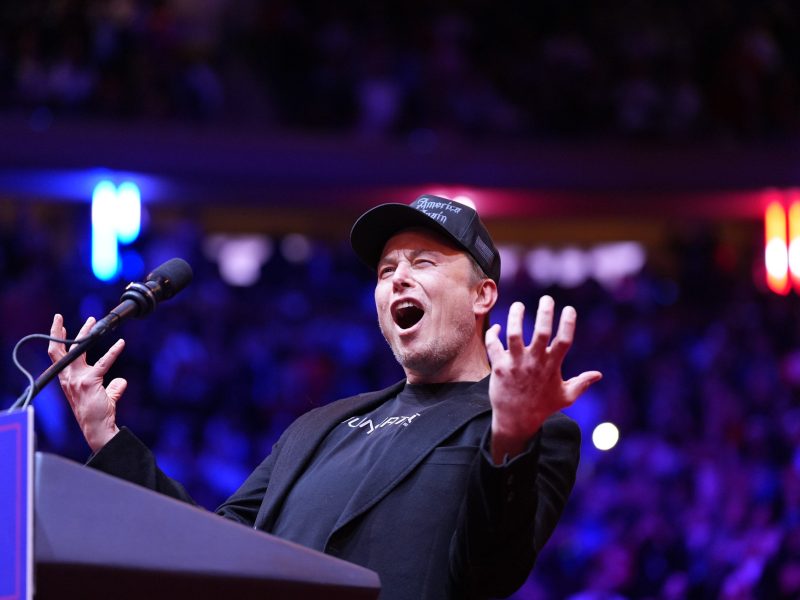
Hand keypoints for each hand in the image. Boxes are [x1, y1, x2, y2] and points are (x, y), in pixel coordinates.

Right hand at [47, 314, 126, 451]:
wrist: (97, 428)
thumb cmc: (98, 413)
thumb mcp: (103, 396)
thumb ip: (112, 387)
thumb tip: (121, 381)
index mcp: (67, 380)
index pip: (57, 356)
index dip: (56, 341)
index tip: (58, 327)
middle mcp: (69, 378)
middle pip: (60, 350)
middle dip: (58, 332)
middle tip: (59, 317)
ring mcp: (77, 379)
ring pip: (79, 350)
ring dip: (86, 334)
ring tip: (93, 321)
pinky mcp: (90, 381)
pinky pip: (103, 362)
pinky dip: (113, 351)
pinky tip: (120, 343)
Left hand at [485, 296, 601, 462]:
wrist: (516, 421)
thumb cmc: (542, 407)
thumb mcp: (565, 397)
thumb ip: (581, 383)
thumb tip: (599, 375)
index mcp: (552, 366)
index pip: (564, 340)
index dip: (568, 323)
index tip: (569, 308)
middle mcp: (534, 362)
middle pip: (540, 331)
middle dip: (544, 312)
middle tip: (546, 299)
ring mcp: (516, 364)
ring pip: (514, 334)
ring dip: (516, 317)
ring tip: (518, 306)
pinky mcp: (499, 367)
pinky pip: (493, 345)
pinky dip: (494, 334)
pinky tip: (498, 328)